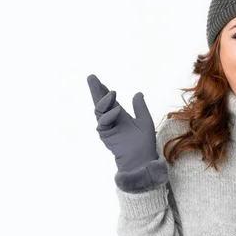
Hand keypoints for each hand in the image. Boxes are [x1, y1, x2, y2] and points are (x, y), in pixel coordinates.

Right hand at [87, 74, 166, 191]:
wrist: (141, 158)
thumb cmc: (144, 142)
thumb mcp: (144, 121)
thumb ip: (140, 108)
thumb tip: (138, 93)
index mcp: (120, 114)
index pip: (109, 100)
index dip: (104, 90)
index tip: (97, 79)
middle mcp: (111, 119)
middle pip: (100, 102)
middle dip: (95, 90)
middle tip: (91, 78)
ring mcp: (107, 127)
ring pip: (99, 111)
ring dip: (104, 101)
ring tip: (112, 93)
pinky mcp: (105, 135)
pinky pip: (103, 123)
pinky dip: (109, 116)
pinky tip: (116, 110)